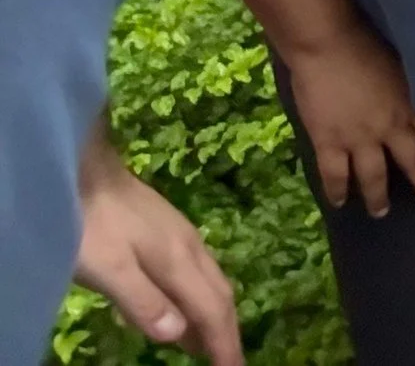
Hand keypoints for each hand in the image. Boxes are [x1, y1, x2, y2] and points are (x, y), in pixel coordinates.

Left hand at [74, 141, 243, 365]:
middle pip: (220, 295)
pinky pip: (197, 273)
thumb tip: (179, 335)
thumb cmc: (91, 222)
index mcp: (179, 260)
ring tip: (211, 344)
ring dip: (215, 316)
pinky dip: (200, 298)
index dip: (224, 344)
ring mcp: (180, 236)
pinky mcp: (168, 230)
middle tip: (230, 363)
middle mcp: (190, 248)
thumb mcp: (108, 268)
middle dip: (228, 332)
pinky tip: (185, 306)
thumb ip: (143, 302)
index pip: (212, 309)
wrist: (84, 168)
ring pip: (211, 282)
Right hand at [287, 29, 414, 215]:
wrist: (328, 46)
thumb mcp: (404, 65)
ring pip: (374, 176)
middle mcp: (391, 127)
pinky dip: (336, 191)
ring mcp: (359, 138)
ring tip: (382, 212)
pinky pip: (334, 174)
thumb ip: (412, 89)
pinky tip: (339, 202)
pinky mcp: (328, 142)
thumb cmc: (368, 44)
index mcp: (411, 105)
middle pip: (413, 161)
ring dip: (379, 197)